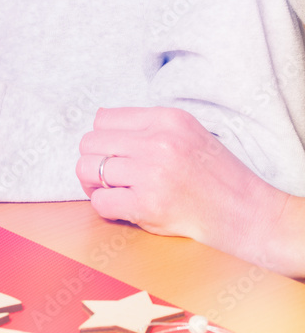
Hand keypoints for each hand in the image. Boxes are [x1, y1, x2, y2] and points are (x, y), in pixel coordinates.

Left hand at [77, 107, 301, 274]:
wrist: (246, 213)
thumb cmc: (213, 176)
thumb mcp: (187, 133)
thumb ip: (147, 126)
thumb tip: (100, 118)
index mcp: (167, 119)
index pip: (103, 118)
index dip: (102, 140)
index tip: (114, 155)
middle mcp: (158, 142)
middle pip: (89, 143)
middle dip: (93, 161)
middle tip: (110, 178)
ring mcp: (151, 173)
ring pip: (87, 170)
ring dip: (94, 185)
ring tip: (114, 192)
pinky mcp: (147, 204)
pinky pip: (98, 202)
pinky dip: (105, 208)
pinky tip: (124, 209)